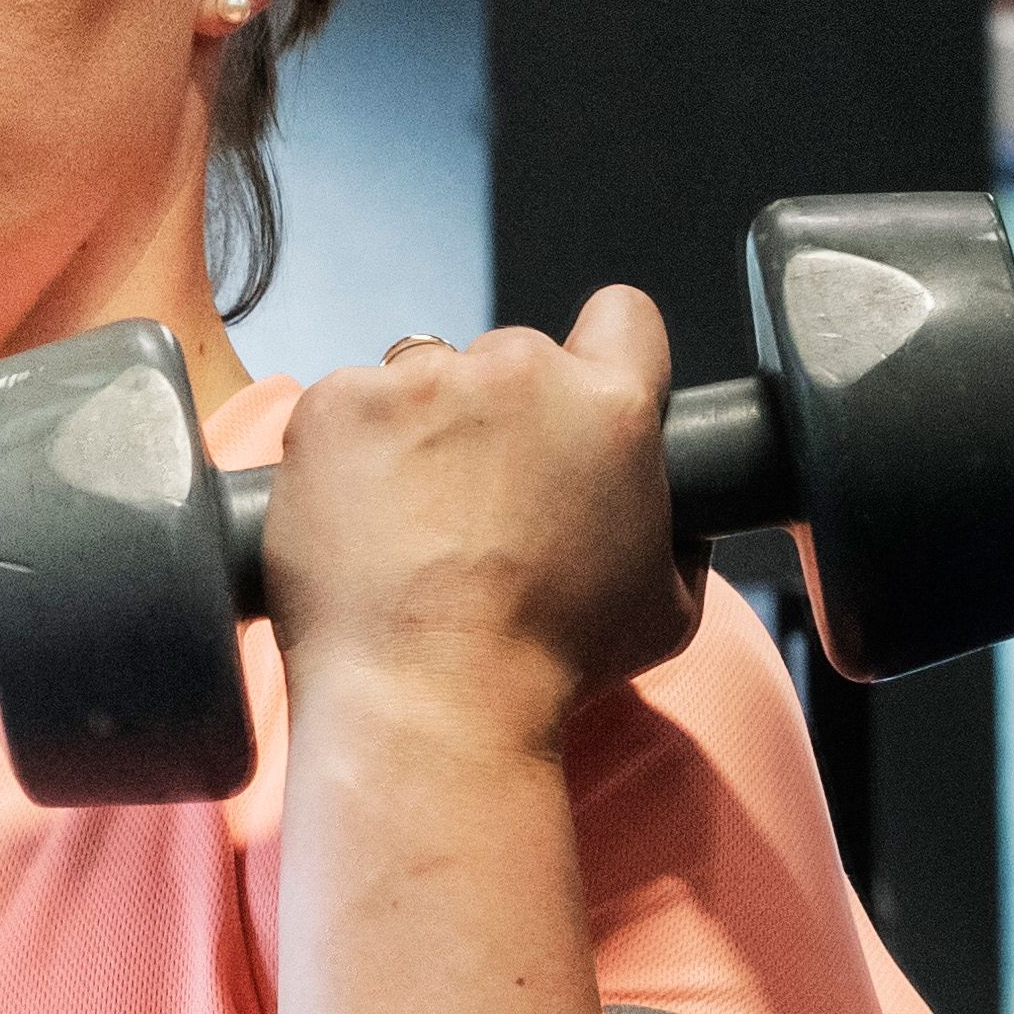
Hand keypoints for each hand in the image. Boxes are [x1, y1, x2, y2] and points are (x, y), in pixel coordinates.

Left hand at [261, 285, 702, 757]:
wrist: (428, 697)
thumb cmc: (549, 665)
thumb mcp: (666, 609)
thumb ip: (677, 537)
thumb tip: (675, 521)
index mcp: (611, 406)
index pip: (623, 316)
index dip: (601, 351)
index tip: (571, 397)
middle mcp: (518, 373)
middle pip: (507, 357)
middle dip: (494, 410)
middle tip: (473, 498)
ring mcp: (418, 382)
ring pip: (418, 374)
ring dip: (415, 424)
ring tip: (408, 519)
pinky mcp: (336, 404)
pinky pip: (343, 404)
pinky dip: (345, 449)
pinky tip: (358, 519)